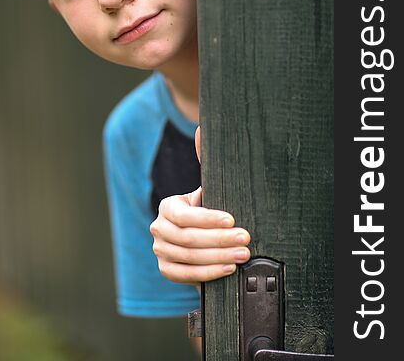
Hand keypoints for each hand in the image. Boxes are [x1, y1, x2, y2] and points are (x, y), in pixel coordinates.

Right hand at [149, 127, 250, 284]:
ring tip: (243, 255)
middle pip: (187, 238)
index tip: (233, 220)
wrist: (202, 238)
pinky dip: (207, 273)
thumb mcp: (209, 188)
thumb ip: (205, 160)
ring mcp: (160, 251)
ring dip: (218, 258)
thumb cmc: (209, 210)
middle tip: (246, 239)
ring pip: (187, 258)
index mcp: (168, 206)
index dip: (208, 219)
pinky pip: (184, 275)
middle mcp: (159, 228)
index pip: (184, 215)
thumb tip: (201, 129)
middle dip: (219, 240)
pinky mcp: (166, 269)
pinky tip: (228, 269)